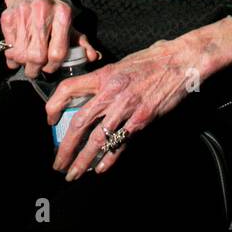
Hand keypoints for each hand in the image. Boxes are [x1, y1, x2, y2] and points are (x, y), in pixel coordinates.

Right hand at [0, 0, 98, 77]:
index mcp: (63, 14)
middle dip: (35, 68)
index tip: (50, 68)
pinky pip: (7, 47)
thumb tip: (93, 57)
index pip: (58, 52)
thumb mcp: (68, 20)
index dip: (53, 66)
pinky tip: (16, 51)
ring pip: (20, 54)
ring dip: (22, 62)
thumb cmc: (50, 7)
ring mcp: (23, 15)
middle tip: (35, 69)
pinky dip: (10, 55)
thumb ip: (81, 41)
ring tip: (26, 60)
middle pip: (37, 56)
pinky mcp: (8, 17)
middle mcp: (43, 13)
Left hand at [45, 20, 231, 179]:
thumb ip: (105, 80)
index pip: (68, 89)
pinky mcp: (142, 120)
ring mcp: (127, 108)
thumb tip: (90, 95)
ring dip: (83, 160)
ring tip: (74, 173)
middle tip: (58, 162)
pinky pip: (121, 143)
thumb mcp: (122, 64)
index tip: (50, 120)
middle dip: (65, 147)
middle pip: (79, 123)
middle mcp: (112, 93)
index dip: (54, 106)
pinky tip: (100, 168)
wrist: (181, 61)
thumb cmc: (153, 59)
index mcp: (104, 75)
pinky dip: (109, 158)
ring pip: (98, 139)